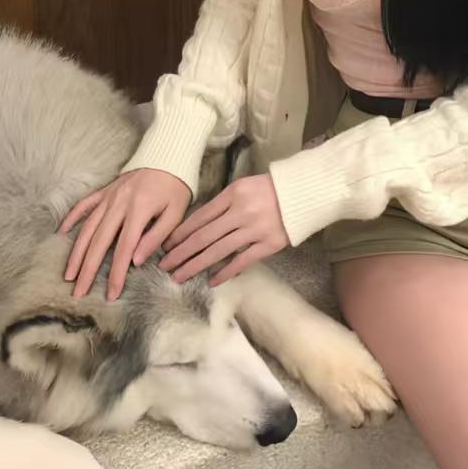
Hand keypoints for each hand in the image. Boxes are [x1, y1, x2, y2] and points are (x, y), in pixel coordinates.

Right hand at [59, 168, 190, 300]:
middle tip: (78, 293)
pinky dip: (71, 217)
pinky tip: (61, 232)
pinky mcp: (105, 190)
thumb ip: (157, 236)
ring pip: (87, 227)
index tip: (110, 294)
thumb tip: (135, 261)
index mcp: (138, 210)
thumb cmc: (175, 188)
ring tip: (68, 274)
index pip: (124, 249)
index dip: (116, 273)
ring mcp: (109, 196)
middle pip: (99, 242)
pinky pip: (84, 204)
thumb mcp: (176, 212)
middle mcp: (118, 203)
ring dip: (76, 252)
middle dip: (87, 269)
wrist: (168, 156)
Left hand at [159, 174, 289, 285]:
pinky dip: (225, 272)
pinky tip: (211, 281)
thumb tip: (198, 225)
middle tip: (164, 266)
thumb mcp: (242, 187)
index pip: (200, 217)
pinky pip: (241, 261)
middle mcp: (240, 212)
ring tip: (179, 276)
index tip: (166, 245)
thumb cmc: (268, 189)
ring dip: (195, 265)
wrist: (303, 193)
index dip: (181, 233)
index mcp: (232, 195)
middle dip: (181, 252)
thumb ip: (223, 203)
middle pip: (203, 236)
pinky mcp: (268, 245)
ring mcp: (254, 230)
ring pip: (218, 251)